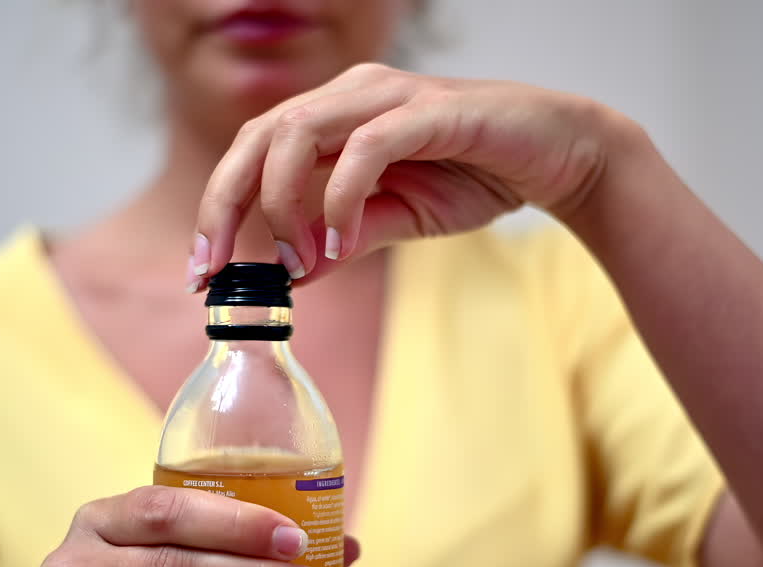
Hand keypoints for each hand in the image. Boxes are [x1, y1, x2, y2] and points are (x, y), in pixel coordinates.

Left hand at [193, 63, 625, 282]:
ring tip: (295, 261)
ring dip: (282, 203)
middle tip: (215, 270)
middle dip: (224, 204)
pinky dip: (340, 198)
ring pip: (297, 131)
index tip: (203, 273)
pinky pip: (364, 147)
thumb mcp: (399, 220)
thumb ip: (346, 239)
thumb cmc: (478, 176)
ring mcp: (388, 96)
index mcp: (335, 115)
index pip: (252, 152)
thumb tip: (293, 277)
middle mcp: (352, 93)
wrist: (559, 155)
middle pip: (256, 135)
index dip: (218, 208)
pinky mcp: (428, 110)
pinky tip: (338, 242)